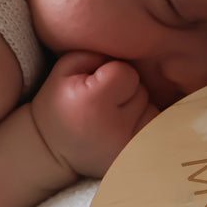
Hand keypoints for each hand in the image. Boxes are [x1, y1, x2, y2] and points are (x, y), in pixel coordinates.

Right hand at [30, 52, 158, 177]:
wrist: (51, 151)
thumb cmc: (59, 104)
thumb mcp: (65, 68)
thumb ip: (96, 51)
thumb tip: (129, 48)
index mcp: (93, 104)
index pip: (126, 72)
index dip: (111, 74)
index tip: (94, 87)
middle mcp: (114, 129)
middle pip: (141, 90)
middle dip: (125, 92)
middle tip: (101, 104)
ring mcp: (129, 148)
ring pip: (151, 108)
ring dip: (136, 108)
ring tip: (111, 118)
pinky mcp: (138, 157)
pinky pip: (155, 128)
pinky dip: (142, 124)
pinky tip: (122, 129)